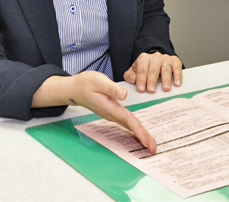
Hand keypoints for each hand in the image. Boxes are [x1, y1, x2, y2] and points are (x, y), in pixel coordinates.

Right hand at [33, 72, 156, 152]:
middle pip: (130, 127)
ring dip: (139, 134)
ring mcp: (111, 115)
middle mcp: (111, 114)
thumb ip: (111, 88)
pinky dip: (134, 129)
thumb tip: (124, 95)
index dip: (139, 131)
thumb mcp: (99, 81)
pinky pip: (126, 123)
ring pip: (128, 126)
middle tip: (153, 148)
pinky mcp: (111, 113)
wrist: (74, 90)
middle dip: (142, 137)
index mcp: (110, 107)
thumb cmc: (86, 83)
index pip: (128, 120)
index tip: (147, 141)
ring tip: (149, 143)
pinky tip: (139, 132)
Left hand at [124, 52, 182, 92]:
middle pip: (153, 70)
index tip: (141, 89)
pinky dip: (177, 75)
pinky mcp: (175, 61)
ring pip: (165, 69)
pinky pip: (177, 67)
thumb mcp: (135, 70)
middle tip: (152, 90)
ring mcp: (165, 58)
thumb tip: (133, 79)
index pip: (141, 70)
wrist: (156, 59)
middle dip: (152, 81)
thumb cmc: (145, 68)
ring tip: (165, 88)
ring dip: (166, 79)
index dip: (141, 80)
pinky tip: (177, 83)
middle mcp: (155, 57)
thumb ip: (130, 75)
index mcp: (143, 58)